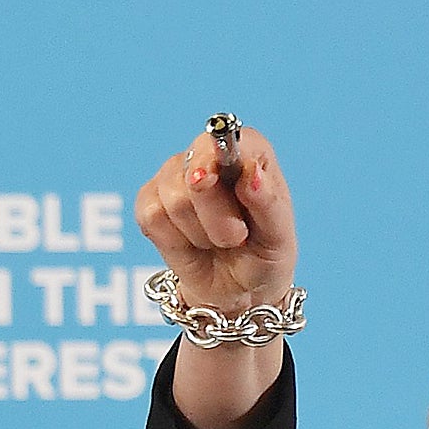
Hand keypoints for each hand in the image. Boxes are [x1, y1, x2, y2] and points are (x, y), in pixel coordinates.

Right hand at [135, 123, 296, 315]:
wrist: (237, 290)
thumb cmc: (263, 256)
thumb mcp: (279, 236)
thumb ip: (268, 202)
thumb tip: (251, 172)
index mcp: (247, 150)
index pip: (223, 137)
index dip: (217, 157)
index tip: (219, 180)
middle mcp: (207, 155)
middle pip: (194, 174)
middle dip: (216, 217)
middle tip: (235, 236)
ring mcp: (173, 177)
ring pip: (174, 200)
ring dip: (199, 234)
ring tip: (215, 242)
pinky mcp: (148, 201)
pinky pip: (150, 216)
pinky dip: (174, 241)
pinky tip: (191, 243)